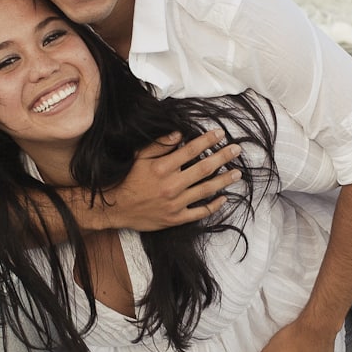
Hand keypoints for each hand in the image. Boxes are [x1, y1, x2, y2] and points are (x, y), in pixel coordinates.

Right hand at [93, 129, 243, 231]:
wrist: (114, 208)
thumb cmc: (127, 180)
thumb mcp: (138, 158)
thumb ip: (158, 145)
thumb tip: (178, 134)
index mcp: (162, 168)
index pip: (191, 150)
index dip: (208, 141)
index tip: (220, 134)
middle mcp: (171, 185)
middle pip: (204, 169)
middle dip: (223, 157)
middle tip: (237, 149)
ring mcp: (175, 203)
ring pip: (206, 190)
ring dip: (224, 180)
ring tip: (237, 173)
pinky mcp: (176, 218)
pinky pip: (200, 212)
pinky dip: (214, 206)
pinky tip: (224, 198)